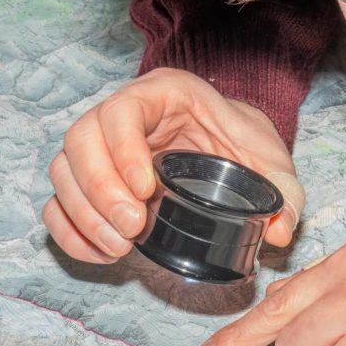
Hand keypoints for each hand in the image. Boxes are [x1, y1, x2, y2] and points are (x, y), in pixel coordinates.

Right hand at [43, 67, 304, 263]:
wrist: (235, 148)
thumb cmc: (249, 146)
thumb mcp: (274, 165)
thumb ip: (284, 196)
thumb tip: (280, 233)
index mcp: (166, 93)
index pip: (122, 109)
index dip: (123, 149)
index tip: (146, 190)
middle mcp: (126, 112)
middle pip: (81, 139)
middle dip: (100, 189)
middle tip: (133, 228)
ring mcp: (103, 145)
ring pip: (64, 169)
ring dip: (83, 213)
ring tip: (121, 245)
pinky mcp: (93, 179)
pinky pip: (60, 200)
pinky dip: (71, 230)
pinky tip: (102, 252)